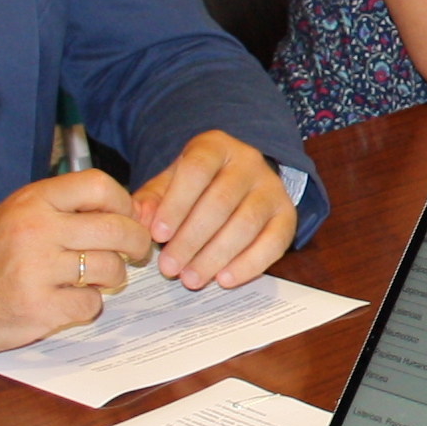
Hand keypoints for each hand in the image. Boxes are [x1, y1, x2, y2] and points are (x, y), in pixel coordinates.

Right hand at [0, 170, 155, 354]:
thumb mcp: (18, 214)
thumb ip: (65, 209)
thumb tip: (129, 211)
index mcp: (32, 201)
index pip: (99, 185)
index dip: (123, 202)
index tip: (127, 217)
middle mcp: (36, 230)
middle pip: (116, 228)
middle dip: (136, 242)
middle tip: (136, 252)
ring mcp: (36, 270)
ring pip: (110, 268)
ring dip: (113, 276)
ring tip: (96, 279)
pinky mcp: (38, 308)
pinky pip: (91, 304)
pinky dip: (88, 305)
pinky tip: (69, 301)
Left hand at [133, 129, 297, 289]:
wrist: (239, 182)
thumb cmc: (197, 186)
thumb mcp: (170, 184)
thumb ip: (152, 200)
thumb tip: (140, 219)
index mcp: (215, 146)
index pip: (196, 169)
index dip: (176, 204)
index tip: (157, 235)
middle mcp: (249, 162)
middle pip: (221, 200)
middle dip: (191, 239)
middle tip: (169, 267)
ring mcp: (272, 188)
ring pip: (247, 223)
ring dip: (216, 255)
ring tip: (191, 278)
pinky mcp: (287, 215)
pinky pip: (274, 242)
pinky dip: (249, 264)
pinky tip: (225, 279)